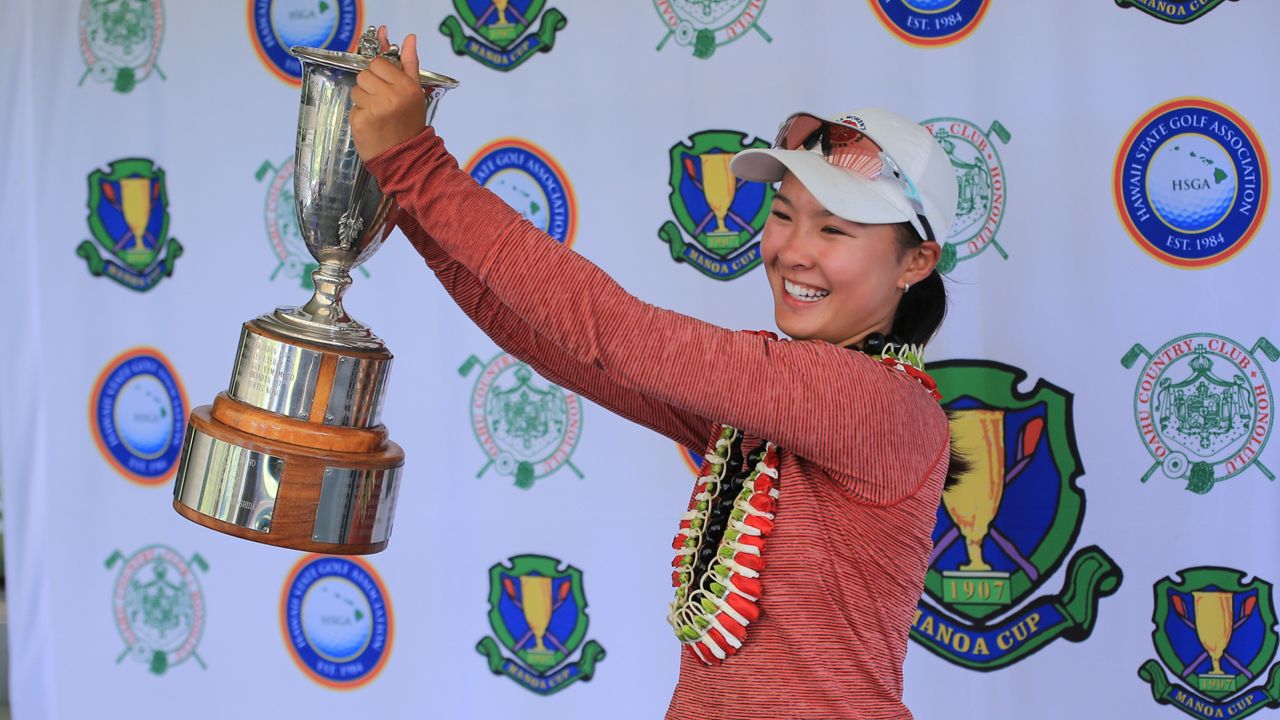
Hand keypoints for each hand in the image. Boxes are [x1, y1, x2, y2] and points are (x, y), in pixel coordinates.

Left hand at [350, 26, 424, 161]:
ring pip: (356, 90)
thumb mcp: (415, 92)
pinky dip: (359, 115)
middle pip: (364, 75)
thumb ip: (409, 63)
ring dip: (363, 100)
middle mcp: (391, 96)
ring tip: (376, 113)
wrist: (407, 157)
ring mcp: (374, 109)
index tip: (385, 85)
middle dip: (369, 86)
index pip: (378, 63)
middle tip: (381, 101)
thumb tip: (409, 37)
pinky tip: (371, 124)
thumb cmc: (410, 123)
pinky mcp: (360, 121)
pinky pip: (353, 107)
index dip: (379, 73)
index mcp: (406, 86)